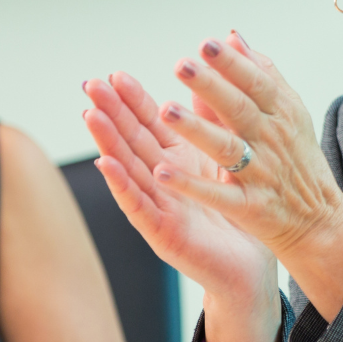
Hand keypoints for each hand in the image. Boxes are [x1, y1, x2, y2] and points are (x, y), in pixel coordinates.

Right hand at [83, 64, 276, 321]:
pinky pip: (138, 206)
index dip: (132, 101)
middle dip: (110, 112)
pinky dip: (122, 185)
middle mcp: (160, 181)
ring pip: (127, 168)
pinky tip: (107, 165)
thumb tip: (203, 80)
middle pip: (131, 140)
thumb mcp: (225, 160)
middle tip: (91, 84)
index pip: (149, 124)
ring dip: (107, 141)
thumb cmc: (238, 214)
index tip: (115, 74)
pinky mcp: (161, 233)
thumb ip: (212, 123)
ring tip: (90, 114)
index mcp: (177, 161)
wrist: (252, 266)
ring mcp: (157, 207)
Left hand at [148, 34, 342, 274]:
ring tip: (166, 111)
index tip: (206, 44)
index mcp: (281, 114)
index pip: (255, 83)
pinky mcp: (250, 207)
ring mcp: (261, 174)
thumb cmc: (297, 160)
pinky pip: (217, 195)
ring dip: (196, 130)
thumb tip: (233, 37)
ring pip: (226, 149)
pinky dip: (190, 186)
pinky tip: (161, 174)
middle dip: (211, 87)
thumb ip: (263, 74)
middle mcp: (271, 141)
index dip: (232, 64)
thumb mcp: (290, 113)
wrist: (318, 219)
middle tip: (182, 66)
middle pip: (239, 109)